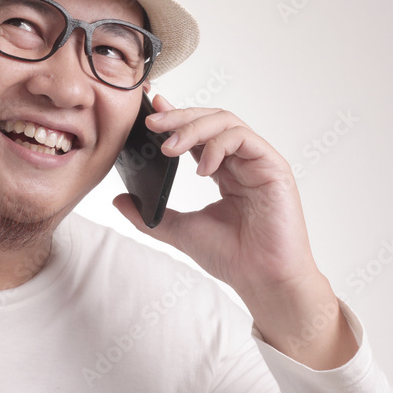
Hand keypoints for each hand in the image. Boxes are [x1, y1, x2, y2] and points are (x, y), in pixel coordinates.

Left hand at [113, 94, 315, 297]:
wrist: (263, 281)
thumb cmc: (232, 257)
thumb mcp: (179, 230)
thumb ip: (148, 216)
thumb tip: (118, 200)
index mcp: (222, 171)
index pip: (197, 133)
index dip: (175, 117)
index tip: (150, 112)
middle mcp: (241, 162)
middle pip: (211, 119)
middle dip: (179, 117)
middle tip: (152, 123)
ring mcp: (258, 162)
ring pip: (226, 122)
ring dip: (193, 128)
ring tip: (169, 148)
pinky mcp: (273, 167)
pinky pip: (244, 139)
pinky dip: (218, 146)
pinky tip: (201, 169)